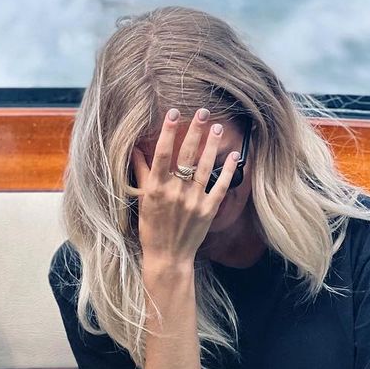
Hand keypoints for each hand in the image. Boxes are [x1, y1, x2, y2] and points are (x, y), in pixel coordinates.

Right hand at [131, 107, 240, 273]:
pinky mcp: (208, 210)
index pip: (163, 153)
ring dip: (212, 145)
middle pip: (187, 155)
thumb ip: (141, 173)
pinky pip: (220, 185)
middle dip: (195, 131)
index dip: (168, 131)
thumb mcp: (142, 199)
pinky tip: (233, 155)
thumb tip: (136, 150)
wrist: (167, 257)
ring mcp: (193, 200)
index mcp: (156, 188)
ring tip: (217, 127)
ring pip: (205, 166)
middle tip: (203, 112)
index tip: (173, 113)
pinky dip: (228, 169)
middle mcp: (175, 191)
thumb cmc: (151, 228)